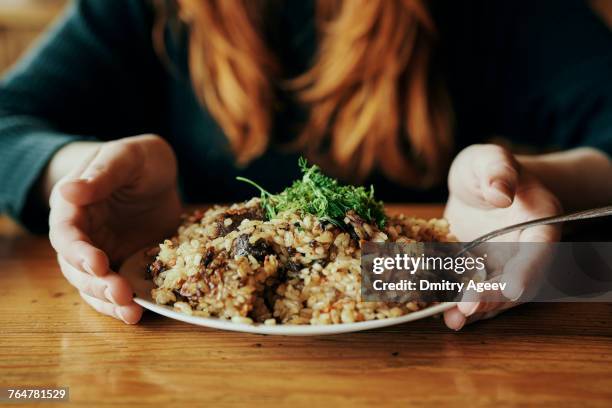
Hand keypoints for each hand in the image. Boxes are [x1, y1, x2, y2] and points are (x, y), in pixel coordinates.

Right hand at [48, 135, 181, 323]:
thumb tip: (68, 192)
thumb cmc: (140, 159)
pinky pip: (116, 288)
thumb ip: (103, 174)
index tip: (98, 263)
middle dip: (96, 283)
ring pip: (93, 284)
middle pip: (76, 267)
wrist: (158, 174)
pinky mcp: (123, 263)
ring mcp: (102, 252)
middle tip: (121, 293)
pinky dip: (122, 304)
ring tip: (131, 312)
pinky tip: (137, 313)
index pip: (66, 233)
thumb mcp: (127, 157)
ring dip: (108, 301)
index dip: (79, 251)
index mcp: (74, 206)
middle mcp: (82, 234)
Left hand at [443, 144, 561, 329]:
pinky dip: (455, 304)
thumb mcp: (490, 158)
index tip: (510, 288)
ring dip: (474, 311)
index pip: (538, 252)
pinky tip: (437, 312)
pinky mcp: (476, 274)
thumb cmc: (488, 167)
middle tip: (467, 307)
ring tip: (452, 319)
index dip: (525, 272)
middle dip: (492, 299)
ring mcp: (500, 266)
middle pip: (516, 282)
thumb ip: (497, 171)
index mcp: (540, 222)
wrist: (477, 184)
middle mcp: (524, 251)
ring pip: (493, 296)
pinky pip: (469, 293)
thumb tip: (500, 193)